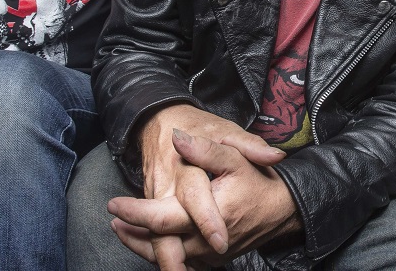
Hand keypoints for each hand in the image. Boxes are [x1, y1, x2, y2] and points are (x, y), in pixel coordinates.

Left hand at [111, 129, 299, 268]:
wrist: (282, 210)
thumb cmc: (257, 181)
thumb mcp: (235, 157)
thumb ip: (205, 150)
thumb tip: (177, 137)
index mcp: (208, 216)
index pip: (160, 220)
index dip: (134, 213)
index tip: (113, 203)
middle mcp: (205, 243)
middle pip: (156, 245)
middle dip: (131, 233)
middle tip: (113, 218)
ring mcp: (208, 256)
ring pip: (167, 257)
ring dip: (141, 244)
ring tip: (121, 228)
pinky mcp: (211, 260)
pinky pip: (180, 260)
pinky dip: (161, 251)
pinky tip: (147, 240)